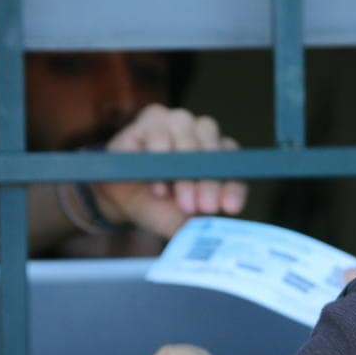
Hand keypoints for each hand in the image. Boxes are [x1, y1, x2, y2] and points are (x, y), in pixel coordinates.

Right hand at [93, 105, 247, 238]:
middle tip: (203, 206)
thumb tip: (209, 235)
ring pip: (189, 133)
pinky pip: (158, 130)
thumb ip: (194, 226)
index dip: (233, 188)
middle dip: (209, 181)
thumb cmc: (157, 205)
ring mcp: (178, 123)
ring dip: (183, 167)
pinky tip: (156, 182)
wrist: (120, 198)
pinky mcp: (151, 119)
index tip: (229, 208)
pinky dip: (158, 155)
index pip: (234, 168)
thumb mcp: (177, 222)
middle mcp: (203, 135)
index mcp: (218, 159)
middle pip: (213, 149)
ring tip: (174, 196)